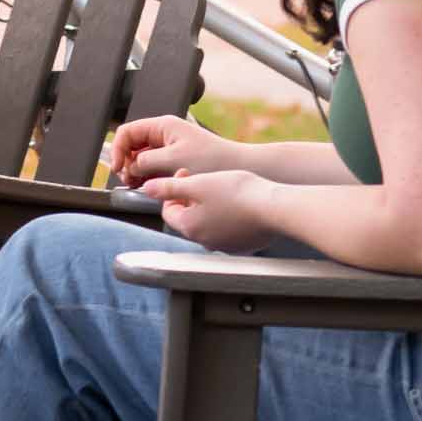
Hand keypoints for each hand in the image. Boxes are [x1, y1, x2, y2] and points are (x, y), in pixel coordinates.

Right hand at [108, 115, 238, 188]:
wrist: (238, 167)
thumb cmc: (212, 159)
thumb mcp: (174, 159)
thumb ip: (147, 162)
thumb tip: (130, 167)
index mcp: (162, 126)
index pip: (127, 132)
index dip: (118, 149)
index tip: (117, 167)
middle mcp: (164, 135)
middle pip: (131, 146)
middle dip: (126, 162)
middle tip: (129, 179)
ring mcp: (169, 148)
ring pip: (141, 159)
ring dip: (136, 172)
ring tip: (138, 185)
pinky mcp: (174, 162)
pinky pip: (153, 168)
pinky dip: (147, 177)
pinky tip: (149, 186)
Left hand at [140, 170, 281, 252]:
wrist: (274, 208)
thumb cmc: (237, 193)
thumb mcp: (197, 184)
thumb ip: (168, 187)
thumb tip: (147, 189)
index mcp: (189, 227)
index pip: (168, 211)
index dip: (173, 190)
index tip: (186, 174)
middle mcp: (203, 242)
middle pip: (188, 218)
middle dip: (191, 198)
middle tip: (206, 180)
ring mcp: (224, 246)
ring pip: (208, 224)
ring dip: (209, 207)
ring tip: (224, 190)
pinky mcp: (242, 246)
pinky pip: (228, 230)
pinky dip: (228, 218)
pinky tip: (239, 204)